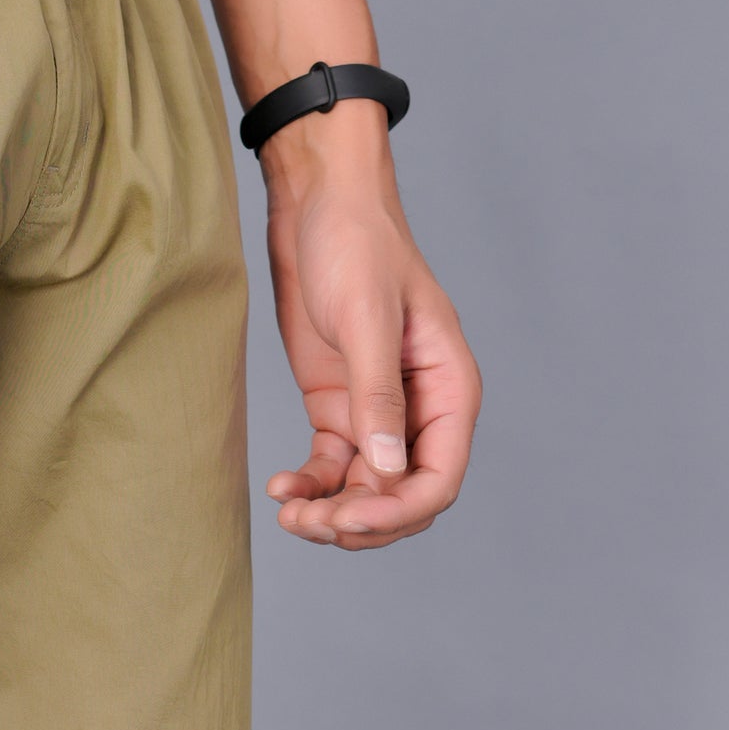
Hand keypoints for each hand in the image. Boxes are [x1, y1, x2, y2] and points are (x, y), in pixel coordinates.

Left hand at [258, 108, 479, 550]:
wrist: (316, 206)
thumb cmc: (356, 244)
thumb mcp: (367, 319)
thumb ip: (378, 397)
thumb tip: (387, 470)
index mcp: (448, 389)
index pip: (439, 479)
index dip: (398, 510)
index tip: (348, 517)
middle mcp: (420, 411)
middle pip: (403, 497)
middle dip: (360, 521)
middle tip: (308, 523)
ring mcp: (378, 415)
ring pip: (365, 493)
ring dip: (330, 514)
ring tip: (288, 513)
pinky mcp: (339, 411)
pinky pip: (332, 471)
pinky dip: (310, 488)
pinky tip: (280, 488)